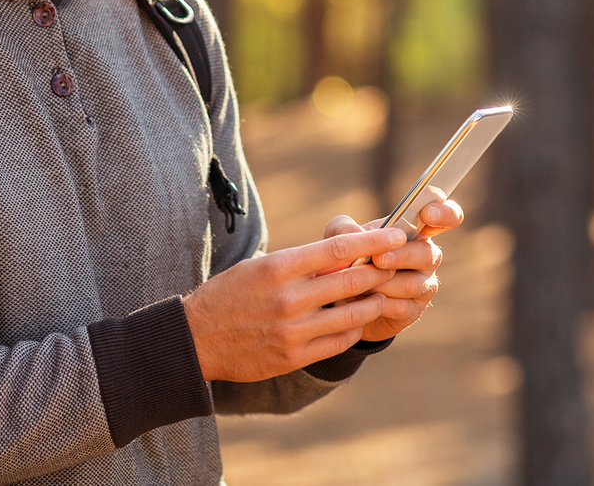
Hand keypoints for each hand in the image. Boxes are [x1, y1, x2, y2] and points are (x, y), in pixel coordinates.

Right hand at [182, 226, 406, 381]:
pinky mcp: (293, 357)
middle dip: (381, 272)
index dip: (373, 243)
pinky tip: (358, 321)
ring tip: (380, 295)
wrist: (196, 339)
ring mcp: (292, 331)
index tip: (395, 236)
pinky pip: (338, 342)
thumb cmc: (230, 294)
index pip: (338, 249)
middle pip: (352, 281)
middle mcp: (288, 299)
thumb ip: (300, 263)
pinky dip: (355, 329)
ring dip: (374, 303)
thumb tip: (344, 256)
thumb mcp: (259, 266)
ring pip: (352, 315)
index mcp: (279, 268)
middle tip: (396, 265)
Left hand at [323, 196, 463, 342]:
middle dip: (401, 256)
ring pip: (413, 284)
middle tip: (377, 259)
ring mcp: (423, 284)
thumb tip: (357, 233)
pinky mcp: (413, 310)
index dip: (445, 213)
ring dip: (384, 283)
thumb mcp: (338, 237)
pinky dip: (379, 304)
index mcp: (415, 230)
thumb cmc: (347, 257)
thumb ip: (344, 228)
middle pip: (428, 253)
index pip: (446, 216)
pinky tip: (361, 301)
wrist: (340, 299)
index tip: (428, 213)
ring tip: (360, 284)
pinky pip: (402, 307)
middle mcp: (426, 255)